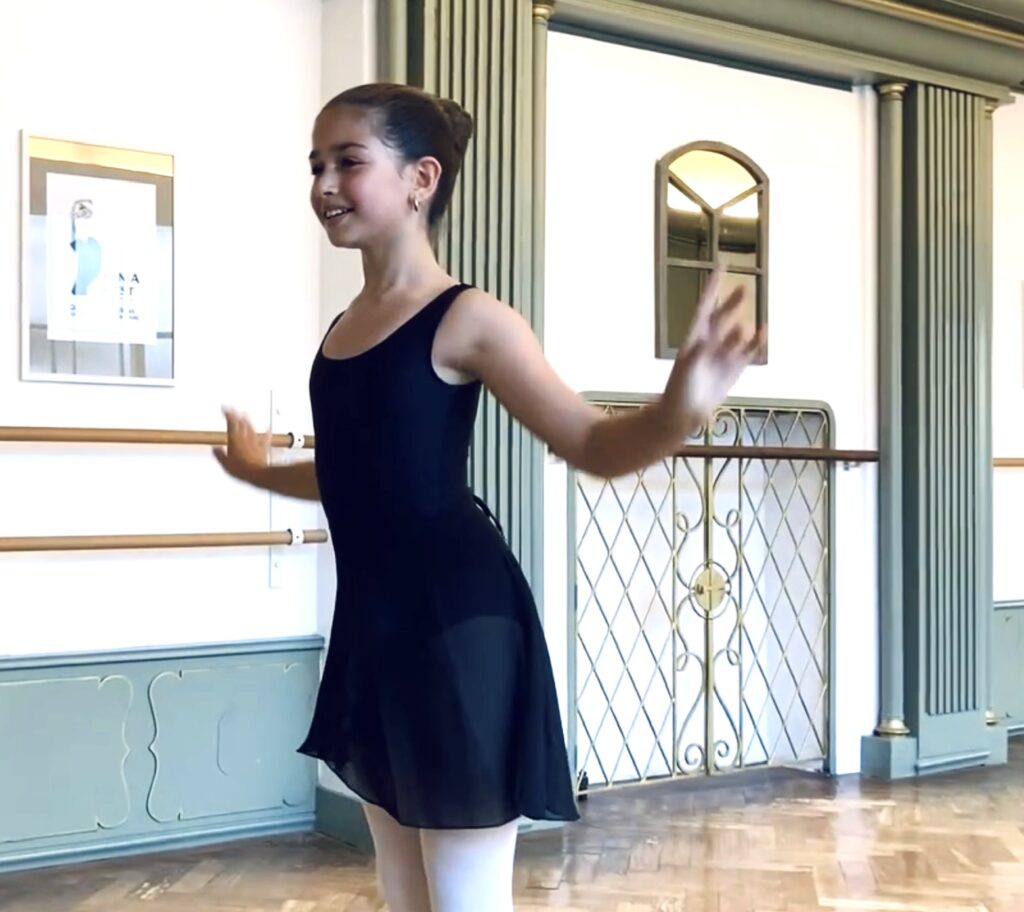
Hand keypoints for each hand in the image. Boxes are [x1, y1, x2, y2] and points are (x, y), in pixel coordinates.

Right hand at [213, 407, 270, 481]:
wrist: (257, 473)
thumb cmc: (242, 469)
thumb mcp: (225, 464)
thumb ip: (219, 455)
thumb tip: (215, 449)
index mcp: (235, 441)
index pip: (231, 423)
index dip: (228, 414)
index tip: (224, 408)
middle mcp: (245, 438)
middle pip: (241, 423)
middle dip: (237, 414)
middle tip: (233, 408)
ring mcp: (255, 441)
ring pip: (251, 427)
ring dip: (247, 420)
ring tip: (245, 413)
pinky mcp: (263, 447)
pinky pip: (265, 437)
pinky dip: (266, 431)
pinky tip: (268, 427)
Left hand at [657, 269, 764, 437]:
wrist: (683, 414)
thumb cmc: (678, 391)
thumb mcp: (686, 371)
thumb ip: (696, 355)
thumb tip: (705, 342)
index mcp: (693, 337)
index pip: (704, 307)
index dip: (712, 288)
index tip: (720, 268)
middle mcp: (709, 343)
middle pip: (722, 317)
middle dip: (731, 303)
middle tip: (743, 288)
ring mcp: (722, 355)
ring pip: (737, 335)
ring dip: (743, 328)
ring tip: (753, 325)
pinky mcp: (733, 369)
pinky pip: (747, 352)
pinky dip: (755, 343)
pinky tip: (762, 334)